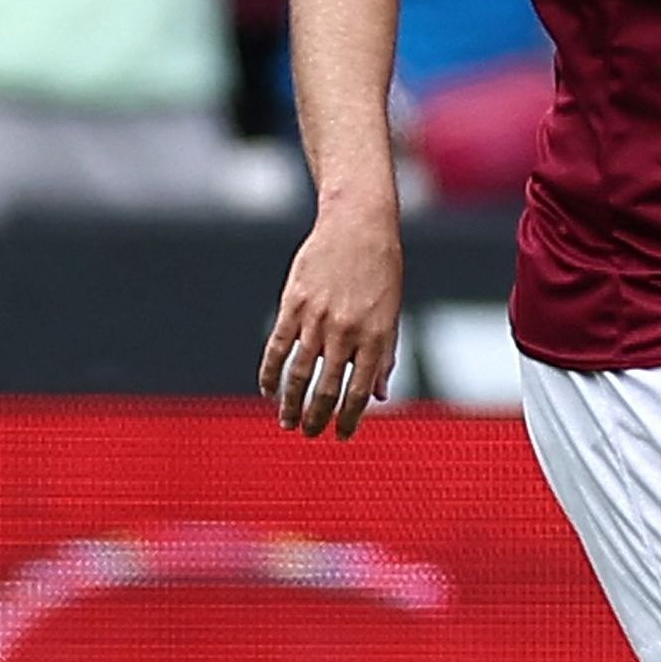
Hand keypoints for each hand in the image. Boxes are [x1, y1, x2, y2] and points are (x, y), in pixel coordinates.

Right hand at [263, 205, 406, 437]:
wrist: (358, 227)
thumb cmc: (381, 272)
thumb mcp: (392, 314)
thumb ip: (385, 357)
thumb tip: (379, 396)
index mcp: (375, 337)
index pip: (359, 392)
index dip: (349, 419)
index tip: (341, 435)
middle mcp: (346, 331)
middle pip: (325, 388)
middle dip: (316, 417)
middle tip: (309, 433)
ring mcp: (317, 318)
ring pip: (297, 373)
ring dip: (290, 403)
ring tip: (287, 421)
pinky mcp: (293, 304)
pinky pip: (278, 346)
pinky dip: (270, 373)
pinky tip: (268, 390)